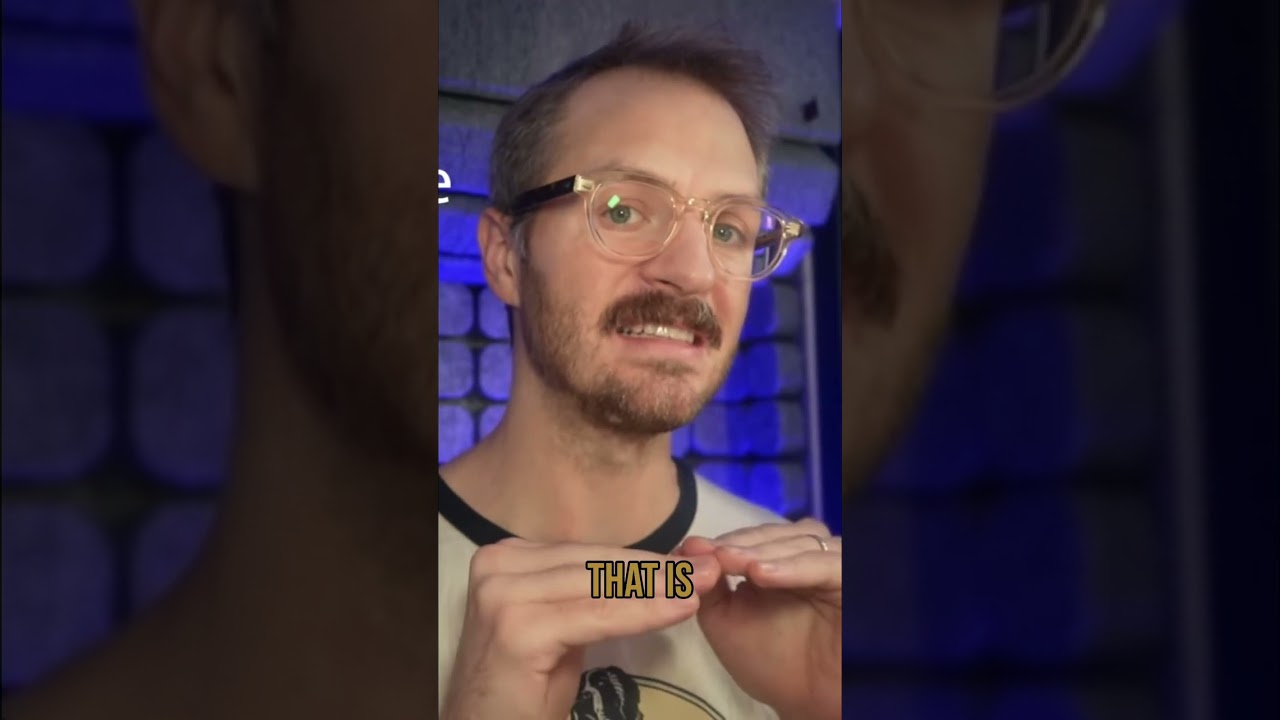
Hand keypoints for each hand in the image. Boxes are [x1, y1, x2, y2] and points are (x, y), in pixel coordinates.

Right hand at [441, 537, 720, 719]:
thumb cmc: (525, 687)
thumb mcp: (560, 626)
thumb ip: (592, 593)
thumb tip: (657, 569)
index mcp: (504, 557)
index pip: (587, 553)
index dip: (642, 558)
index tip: (692, 560)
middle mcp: (497, 565)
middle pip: (595, 564)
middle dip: (657, 569)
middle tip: (708, 570)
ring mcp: (503, 595)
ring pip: (601, 586)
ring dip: (658, 587)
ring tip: (703, 586)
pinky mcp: (518, 628)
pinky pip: (598, 615)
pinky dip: (643, 612)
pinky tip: (680, 609)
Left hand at [676, 519, 841, 719]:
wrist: (807, 702)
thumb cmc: (769, 664)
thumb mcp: (725, 621)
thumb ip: (708, 585)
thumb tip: (689, 546)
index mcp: (783, 562)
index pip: (757, 536)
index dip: (727, 540)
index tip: (693, 549)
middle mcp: (812, 558)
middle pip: (780, 532)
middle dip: (742, 542)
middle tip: (712, 553)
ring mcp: (834, 566)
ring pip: (803, 541)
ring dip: (764, 550)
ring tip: (731, 561)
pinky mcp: (853, 580)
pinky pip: (826, 564)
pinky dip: (793, 566)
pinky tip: (760, 574)